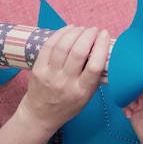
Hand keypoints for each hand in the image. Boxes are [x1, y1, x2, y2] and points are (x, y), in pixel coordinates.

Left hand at [0, 25, 109, 143]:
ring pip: (63, 46)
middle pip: (78, 52)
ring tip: (82, 29)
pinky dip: (60, 34)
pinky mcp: (38, 69)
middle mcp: (65, 83)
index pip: (94, 66)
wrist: (41, 114)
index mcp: (82, 91)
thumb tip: (104, 50)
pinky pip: (49, 46)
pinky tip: (69, 29)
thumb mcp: (88, 96)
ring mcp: (50, 75)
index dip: (101, 46)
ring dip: (75, 32)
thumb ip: (95, 76)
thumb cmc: (69, 105)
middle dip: (88, 35)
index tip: (104, 35)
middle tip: (94, 30)